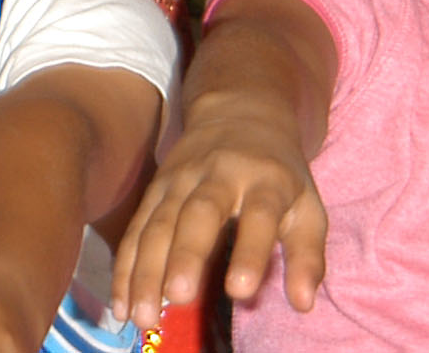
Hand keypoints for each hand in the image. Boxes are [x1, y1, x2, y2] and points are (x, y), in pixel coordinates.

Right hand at [113, 106, 325, 330]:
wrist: (238, 113)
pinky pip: (136, 229)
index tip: (240, 292)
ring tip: (141, 315)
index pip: (258, 216)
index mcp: (264, 180)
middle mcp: (218, 176)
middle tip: (179, 297)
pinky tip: (121, 304)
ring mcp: (179, 180)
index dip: (250, 252)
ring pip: (158, 224)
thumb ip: (307, 256)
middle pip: (198, 214)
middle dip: (185, 255)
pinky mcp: (154, 189)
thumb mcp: (307, 206)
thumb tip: (304, 304)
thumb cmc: (277, 173)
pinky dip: (126, 267)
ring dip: (146, 270)